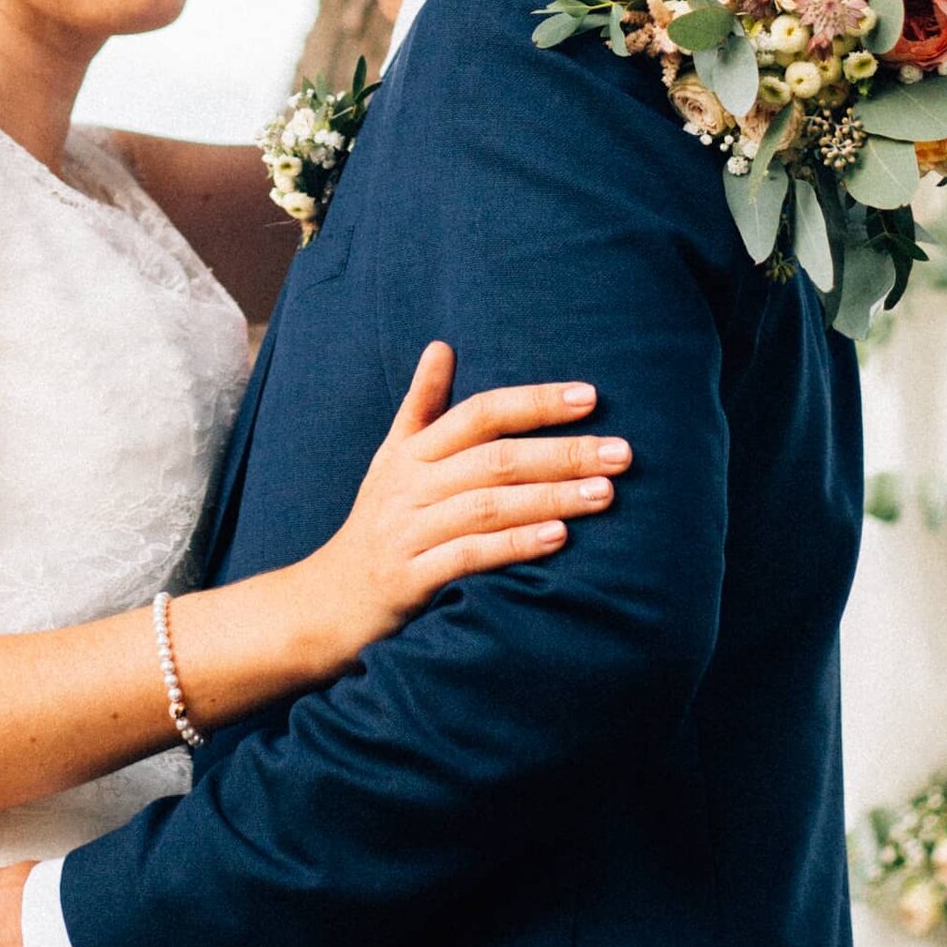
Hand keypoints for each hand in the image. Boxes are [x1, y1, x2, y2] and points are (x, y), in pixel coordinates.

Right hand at [294, 340, 625, 668]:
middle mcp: (410, 486)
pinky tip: (558, 539)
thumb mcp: (390, 460)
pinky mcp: (410, 579)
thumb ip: (420, 406)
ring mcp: (408, 532)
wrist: (324, 603)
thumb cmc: (374, 525)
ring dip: (551, 497)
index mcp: (412, 453)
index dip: (534, 402)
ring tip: (605, 493)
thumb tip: (442, 344)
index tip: (591, 396)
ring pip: (487, 505)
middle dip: (562, 452)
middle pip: (494, 458)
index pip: (479, 413)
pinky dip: (514, 546)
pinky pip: (468, 557)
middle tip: (622, 452)